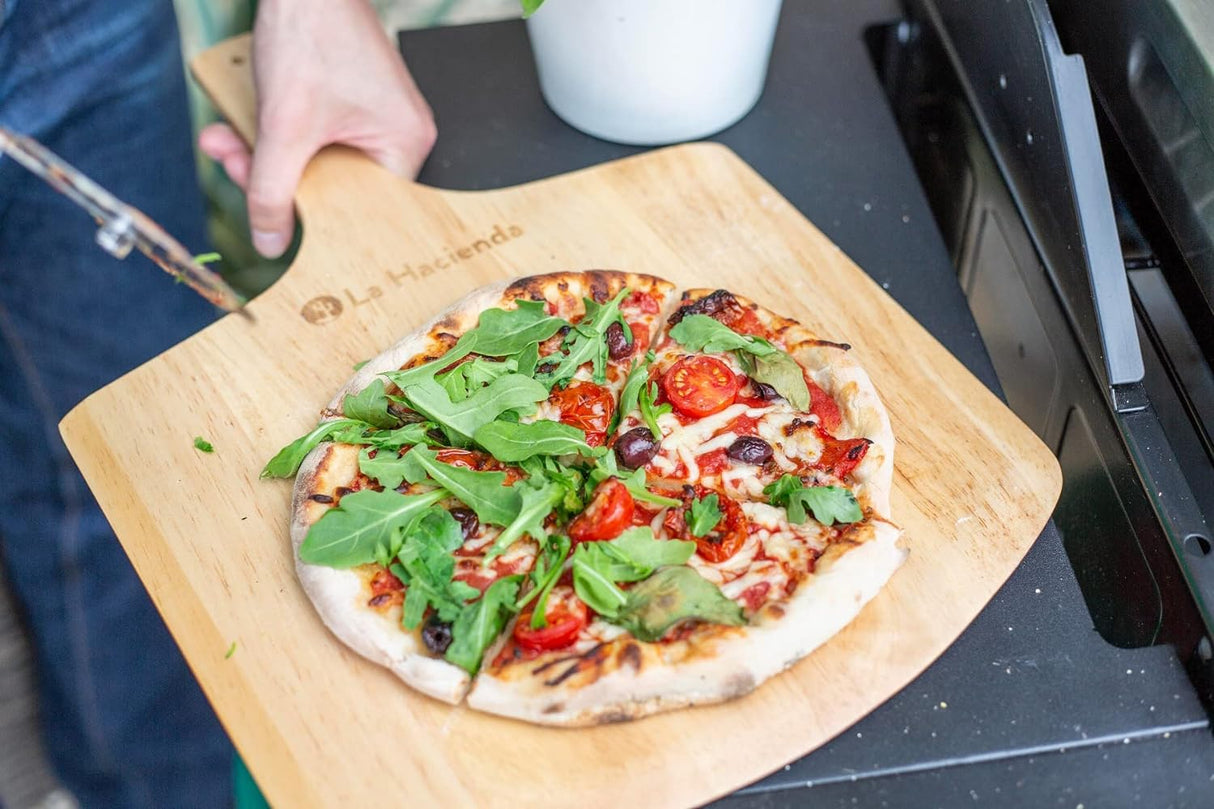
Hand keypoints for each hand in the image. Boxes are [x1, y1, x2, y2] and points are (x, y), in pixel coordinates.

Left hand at [199, 0, 435, 257]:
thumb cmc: (310, 32)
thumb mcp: (283, 126)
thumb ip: (271, 191)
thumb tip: (269, 241)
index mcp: (404, 144)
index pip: (366, 211)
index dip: (322, 224)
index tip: (283, 229)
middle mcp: (397, 134)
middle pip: (334, 188)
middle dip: (275, 178)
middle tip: (232, 163)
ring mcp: (374, 118)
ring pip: (315, 163)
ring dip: (265, 155)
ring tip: (224, 139)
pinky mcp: (348, 104)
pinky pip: (312, 139)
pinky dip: (275, 135)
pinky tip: (240, 124)